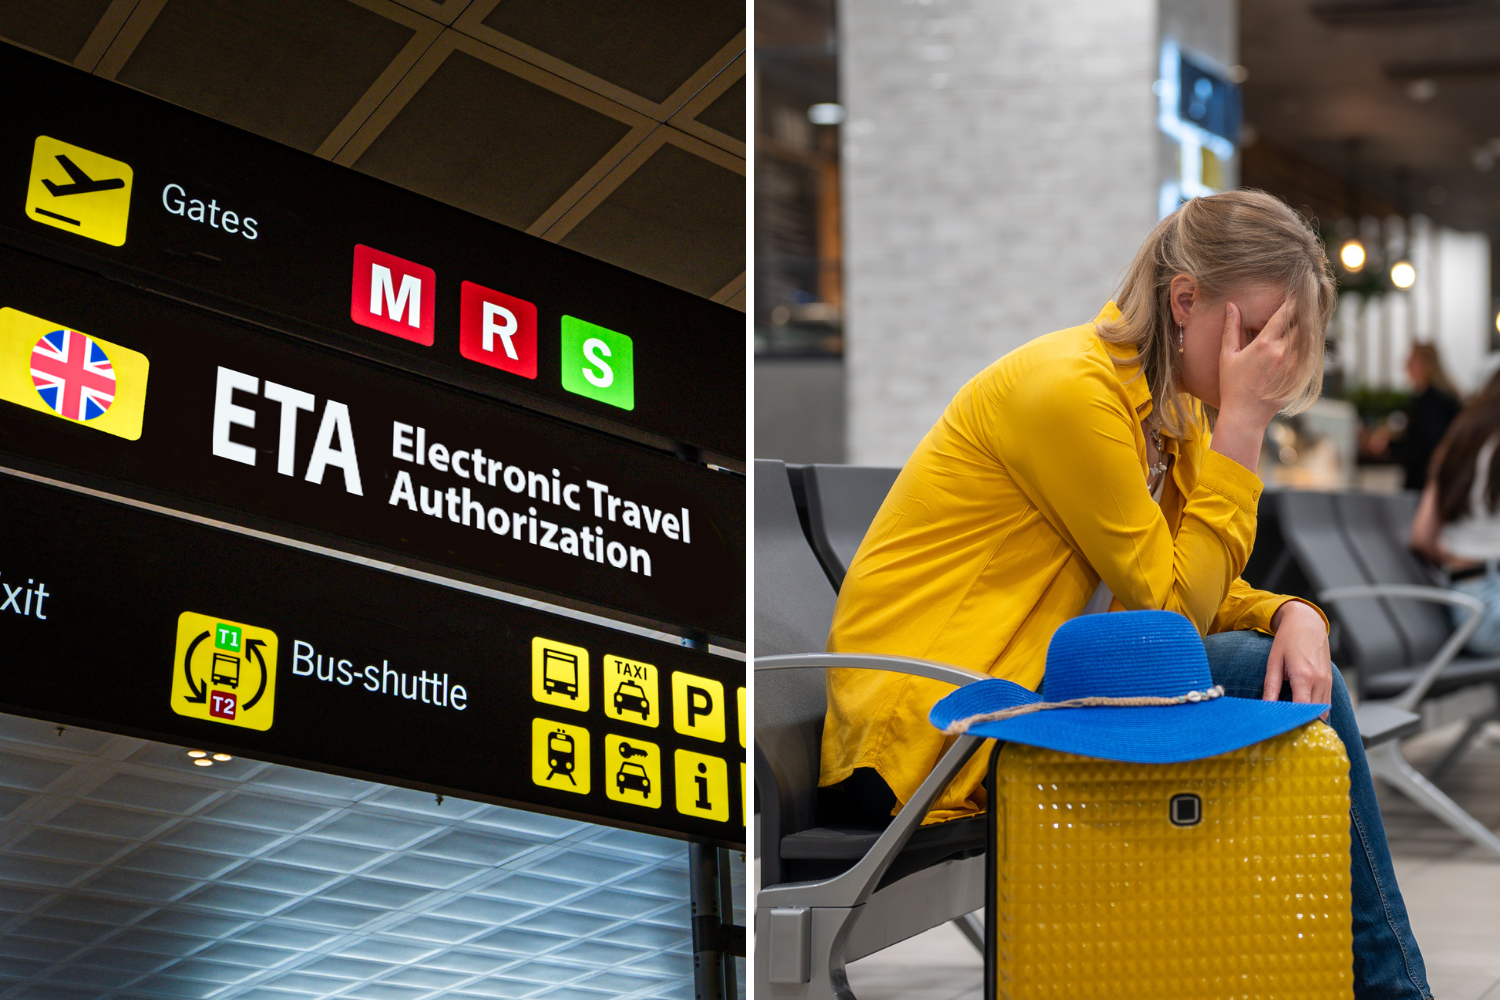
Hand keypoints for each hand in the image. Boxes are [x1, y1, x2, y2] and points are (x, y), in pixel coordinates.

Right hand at [1209, 299, 1296, 470]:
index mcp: (1264, 344)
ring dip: (1312, 324)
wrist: (1245, 415)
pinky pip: (1311, 353)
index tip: (1299, 289)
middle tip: (1313, 296)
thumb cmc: (1232, 386)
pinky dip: (1313, 341)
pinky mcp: (1300, 375)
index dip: (1293, 300)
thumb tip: (1231, 305)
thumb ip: (1231, 328)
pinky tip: (1313, 334)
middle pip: (1302, 323)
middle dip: (1307, 309)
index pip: (1284, 314)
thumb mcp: (1227, 355)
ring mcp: (1294, 364)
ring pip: (1310, 337)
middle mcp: (1282, 352)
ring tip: (1317, 311)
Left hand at [1265, 600, 1331, 719]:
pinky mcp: (1330, 681)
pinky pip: (1326, 703)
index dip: (1293, 722)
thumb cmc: (1288, 640)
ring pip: (1323, 711)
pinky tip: (1304, 712)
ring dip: (1311, 718)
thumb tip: (1266, 707)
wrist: (1307, 622)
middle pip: (1315, 714)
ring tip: (1294, 723)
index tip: (1282, 728)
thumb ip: (1271, 687)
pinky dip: (1317, 710)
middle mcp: (1319, 681)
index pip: (1302, 710)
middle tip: (1287, 730)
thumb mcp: (1274, 662)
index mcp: (1304, 677)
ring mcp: (1328, 682)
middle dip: (1302, 724)